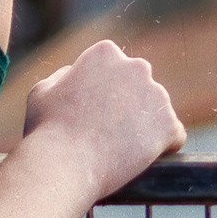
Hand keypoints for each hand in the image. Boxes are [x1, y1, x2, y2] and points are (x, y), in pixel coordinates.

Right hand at [20, 39, 185, 200]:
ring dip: (144, 127)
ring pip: (156, 111)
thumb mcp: (43, 91)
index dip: (105, 92)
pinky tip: (143, 159)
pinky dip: (163, 147)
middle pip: (139, 86)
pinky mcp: (169, 125)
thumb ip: (64, 76)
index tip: (94, 113)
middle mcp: (136, 67)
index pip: (116, 69)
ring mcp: (156, 95)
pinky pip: (173, 136)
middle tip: (109, 133)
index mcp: (106, 53)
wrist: (65, 164)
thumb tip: (75, 73)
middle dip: (129, 105)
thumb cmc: (48, 129)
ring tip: (120, 150)